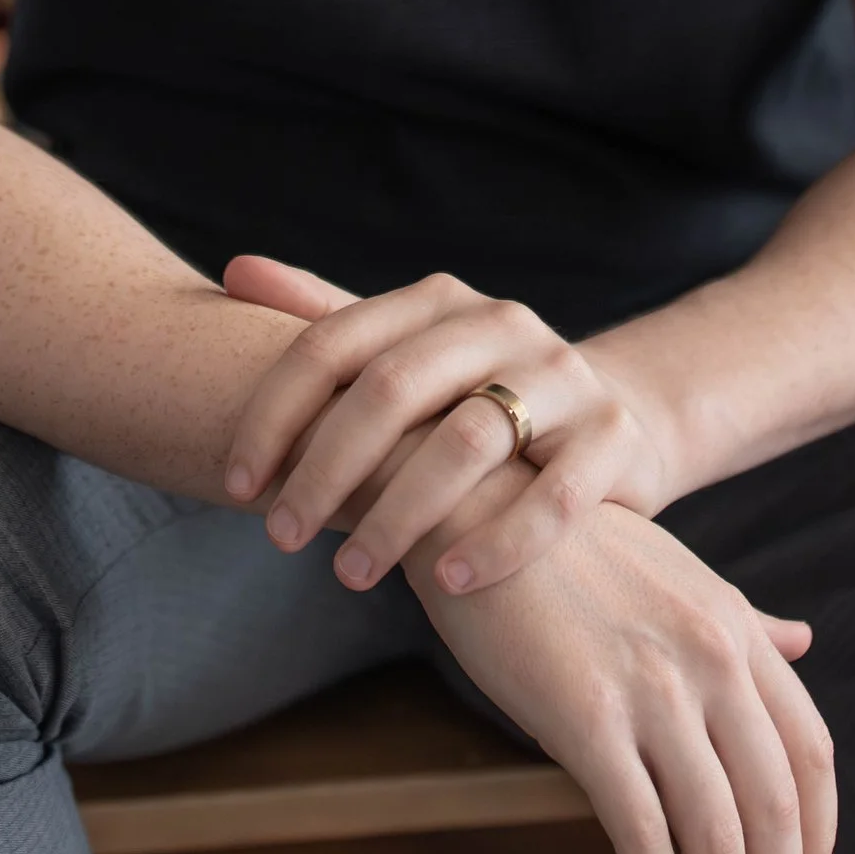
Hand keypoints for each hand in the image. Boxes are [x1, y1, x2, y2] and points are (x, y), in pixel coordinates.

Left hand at [221, 256, 675, 594]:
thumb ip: (326, 317)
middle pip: (394, 389)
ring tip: (350, 574)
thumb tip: (234, 271)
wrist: (620, 422)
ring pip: (467, 442)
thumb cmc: (481, 397)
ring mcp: (564, 378)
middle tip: (278, 537)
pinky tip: (450, 582)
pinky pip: (554, 496)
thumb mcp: (408, 352)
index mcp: (440, 301)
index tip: (235, 485)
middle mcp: (503, 325)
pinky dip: (497, 542)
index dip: (274, 413)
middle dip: (325, 468)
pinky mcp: (613, 438)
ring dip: (397, 515)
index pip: (335, 343)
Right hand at [416, 498, 835, 853]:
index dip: (820, 832)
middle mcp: (710, 660)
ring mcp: (652, 689)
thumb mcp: (676, 570)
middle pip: (776, 805)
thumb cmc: (571, 540)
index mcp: (735, 628)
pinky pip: (641, 829)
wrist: (478, 501)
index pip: (809, 751)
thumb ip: (742, 620)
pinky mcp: (585, 718)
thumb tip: (803, 642)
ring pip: (717, 831)